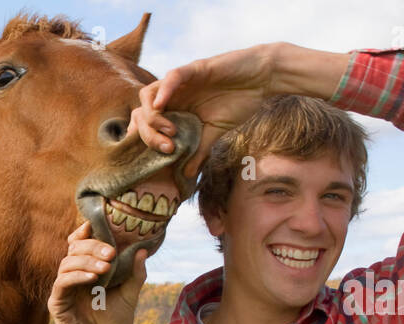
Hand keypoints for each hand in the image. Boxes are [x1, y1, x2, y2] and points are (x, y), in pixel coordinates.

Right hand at [48, 221, 147, 323]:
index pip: (79, 244)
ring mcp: (64, 290)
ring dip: (86, 260)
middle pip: (73, 250)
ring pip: (66, 263)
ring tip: (106, 266)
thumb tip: (142, 250)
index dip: (84, 232)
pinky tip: (92, 277)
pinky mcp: (57, 304)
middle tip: (111, 252)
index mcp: (87, 271)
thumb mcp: (130, 295)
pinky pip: (62, 283)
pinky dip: (76, 276)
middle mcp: (73, 277)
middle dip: (92, 246)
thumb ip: (135, 273)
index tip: (96, 225)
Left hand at [129, 43, 282, 178]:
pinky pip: (172, 77)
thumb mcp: (215, 132)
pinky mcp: (195, 69)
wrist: (262, 79)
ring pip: (149, 95)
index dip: (142, 139)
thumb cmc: (239, 103)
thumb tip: (186, 175)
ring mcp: (180, 82)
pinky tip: (161, 105)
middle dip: (148, 133)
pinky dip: (164, 90)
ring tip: (170, 130)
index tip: (150, 158)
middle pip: (142, 112)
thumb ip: (198, 150)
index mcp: (174, 110)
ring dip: (153, 116)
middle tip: (167, 148)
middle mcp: (172, 96)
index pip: (145, 123)